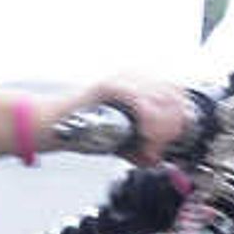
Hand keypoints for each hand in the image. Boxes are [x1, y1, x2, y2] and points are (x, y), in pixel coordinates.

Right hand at [51, 80, 196, 167]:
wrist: (52, 126)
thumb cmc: (80, 128)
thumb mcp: (120, 137)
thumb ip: (139, 144)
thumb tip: (156, 158)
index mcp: (139, 82)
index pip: (179, 93)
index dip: (181, 118)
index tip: (173, 141)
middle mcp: (134, 75)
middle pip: (175, 96)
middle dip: (173, 127)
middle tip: (159, 149)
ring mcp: (122, 78)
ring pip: (163, 99)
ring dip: (162, 129)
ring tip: (148, 149)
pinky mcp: (110, 86)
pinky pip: (143, 104)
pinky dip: (149, 126)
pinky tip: (142, 141)